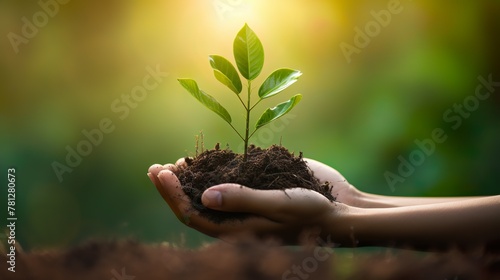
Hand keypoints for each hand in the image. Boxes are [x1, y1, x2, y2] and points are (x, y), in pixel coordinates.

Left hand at [147, 158, 350, 244]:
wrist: (340, 208)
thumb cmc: (312, 211)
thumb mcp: (278, 205)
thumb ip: (243, 200)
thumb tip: (204, 196)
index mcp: (236, 228)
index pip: (193, 214)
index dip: (173, 195)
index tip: (160, 172)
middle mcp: (236, 216)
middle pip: (194, 204)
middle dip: (173, 187)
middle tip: (154, 168)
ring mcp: (245, 201)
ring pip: (207, 192)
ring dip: (189, 178)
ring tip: (171, 164)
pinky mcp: (256, 186)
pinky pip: (227, 180)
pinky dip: (212, 170)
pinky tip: (202, 159)